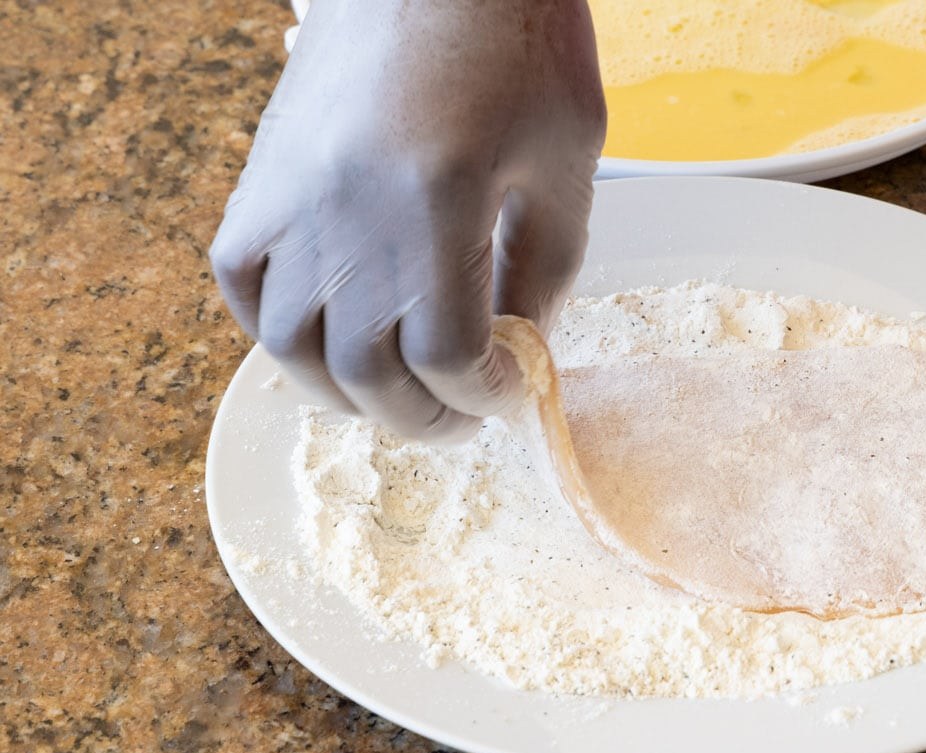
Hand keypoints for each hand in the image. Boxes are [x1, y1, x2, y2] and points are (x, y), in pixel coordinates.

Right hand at [210, 0, 604, 440]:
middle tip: (461, 415)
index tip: (513, 393)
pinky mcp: (264, 177)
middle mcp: (348, 213)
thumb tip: (524, 349)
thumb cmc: (518, 44)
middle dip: (424, 417)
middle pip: (367, 372)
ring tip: (394, 395)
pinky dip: (277, 330)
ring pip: (291, 346)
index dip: (485, 395)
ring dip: (345, 393)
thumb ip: (547, 270)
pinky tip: (326, 339)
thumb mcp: (565, 163)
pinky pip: (242, 282)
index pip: (445, 356)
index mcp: (435, 206)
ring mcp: (292, 197)